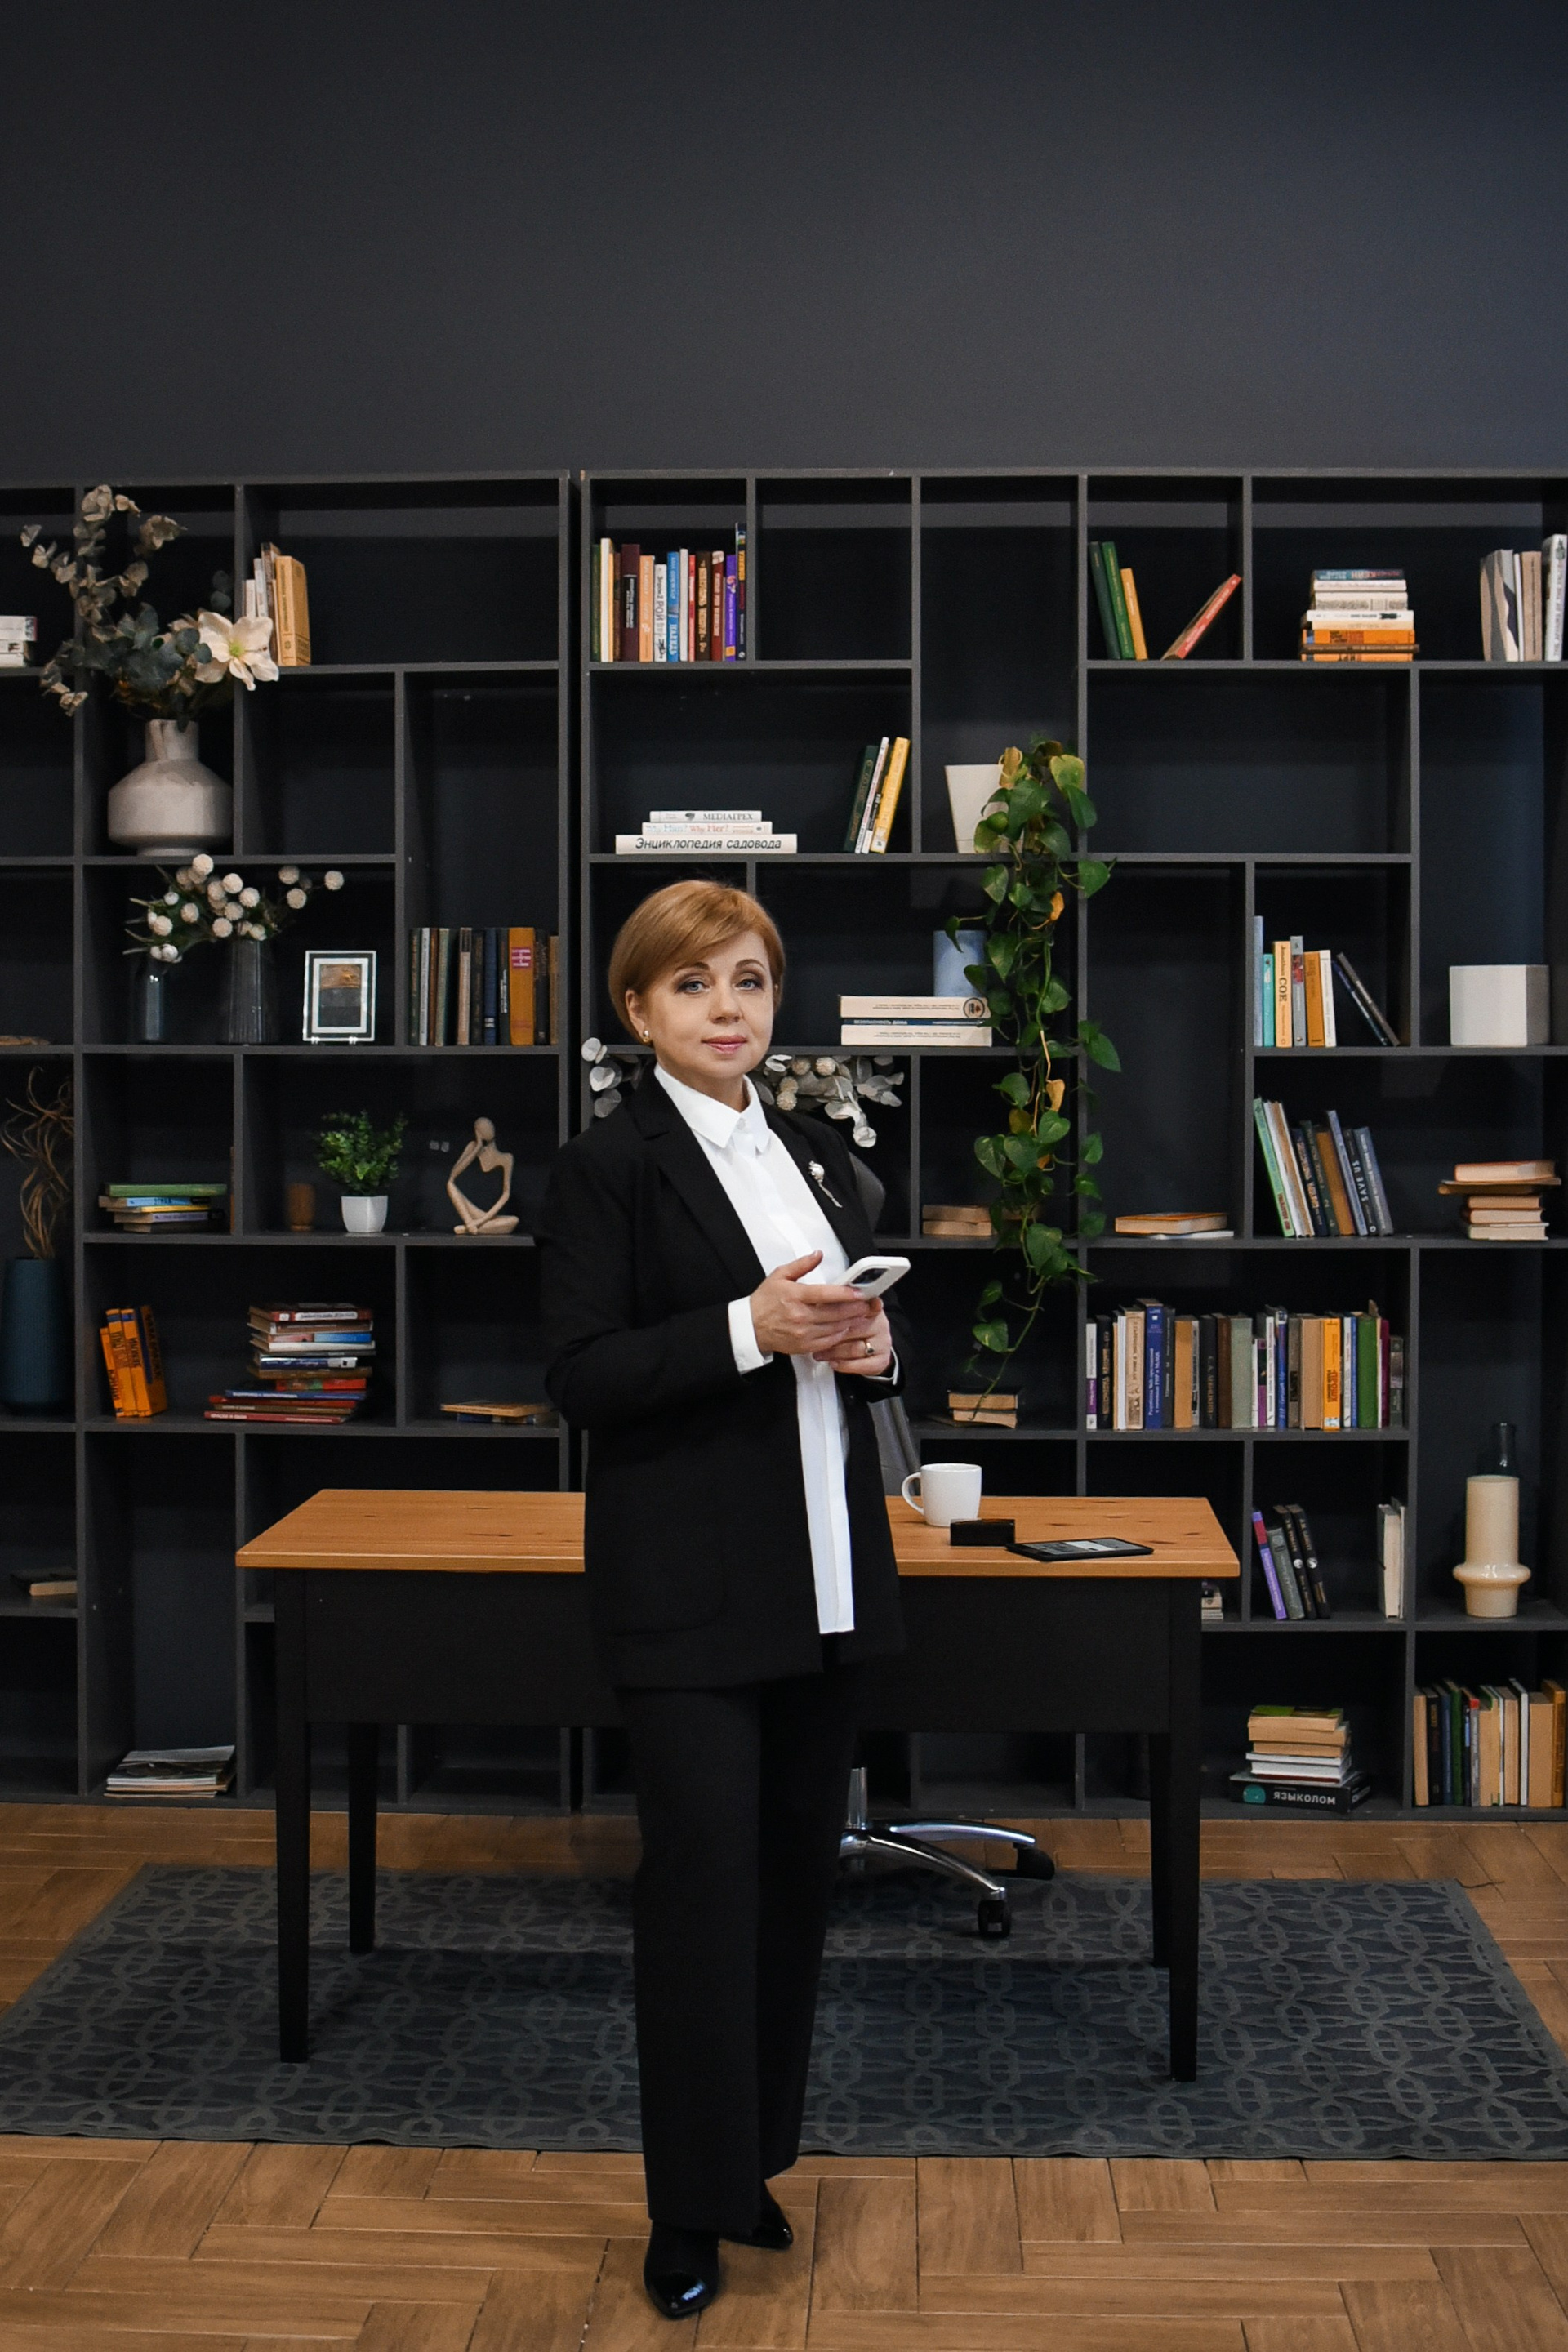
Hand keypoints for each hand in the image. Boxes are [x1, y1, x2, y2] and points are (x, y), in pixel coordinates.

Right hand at [750, 1253, 878, 1358]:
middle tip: (867, 1304)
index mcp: (795, 1296)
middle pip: (835, 1313)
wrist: (751, 1327)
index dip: (845, 1293)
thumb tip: (817, 1255)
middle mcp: (800, 1316)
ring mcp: (802, 1333)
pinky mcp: (803, 1345)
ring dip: (851, 1322)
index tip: (859, 1291)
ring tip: (862, 1315)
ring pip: (834, 1328)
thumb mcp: (779, 1276)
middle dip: (855, 1309)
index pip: (825, 1294)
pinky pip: (828, 1341)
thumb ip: (801, 1265)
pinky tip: (846, 1327)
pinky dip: (840, 1335)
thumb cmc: (764, 1302)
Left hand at [812, 1303, 891, 1376]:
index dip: (835, 1314)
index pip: (853, 1308)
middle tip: (813, 1339)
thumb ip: (836, 1307)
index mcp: (871, 1306)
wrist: (869, 1348)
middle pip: (853, 1329)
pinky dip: (845, 1365)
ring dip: (834, 1353)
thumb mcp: (845, 1314)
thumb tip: (817, 1303)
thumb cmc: (853, 1328)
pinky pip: (862, 1365)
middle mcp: (880, 1323)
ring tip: (818, 1354)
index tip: (818, 1317)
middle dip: (830, 1335)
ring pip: (855, 1348)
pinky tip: (833, 1363)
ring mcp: (883, 1342)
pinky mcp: (882, 1360)